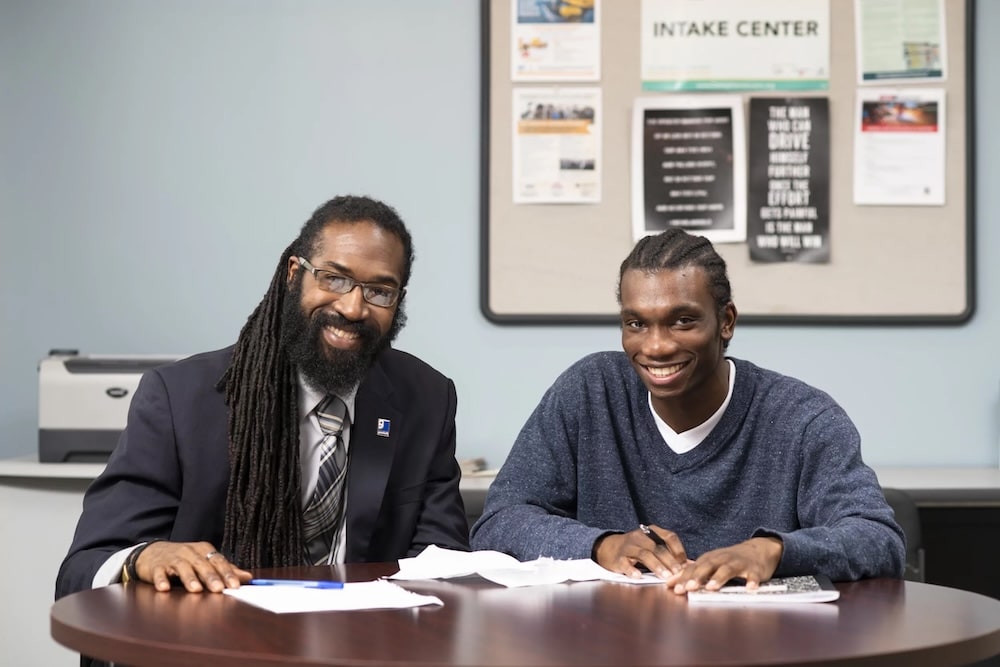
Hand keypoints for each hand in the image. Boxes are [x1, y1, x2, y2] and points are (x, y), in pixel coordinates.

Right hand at [133, 541, 252, 592]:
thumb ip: (225, 569)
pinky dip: (161, 580)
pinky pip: (159, 573)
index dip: (227, 573)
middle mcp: (190, 552)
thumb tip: (248, 577)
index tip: (235, 585)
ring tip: (196, 589)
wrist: (153, 552)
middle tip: (218, 589)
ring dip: (189, 578)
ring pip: (182, 567)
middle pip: (202, 564)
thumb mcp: (205, 561)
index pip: (218, 561)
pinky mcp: (156, 566)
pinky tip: (164, 588)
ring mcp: (173, 558)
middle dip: (211, 577)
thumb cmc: (184, 559)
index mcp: (204, 551)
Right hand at [593, 525, 688, 579]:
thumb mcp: (653, 547)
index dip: (679, 550)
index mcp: (652, 532)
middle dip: (669, 561)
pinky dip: (632, 570)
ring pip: (644, 554)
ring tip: (665, 577)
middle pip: (658, 547)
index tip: (685, 564)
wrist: (609, 548)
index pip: (670, 536)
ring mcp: (628, 546)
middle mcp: (640, 536)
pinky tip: (638, 577)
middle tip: (678, 574)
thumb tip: (691, 565)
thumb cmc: (637, 549)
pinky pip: (625, 563)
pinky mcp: (618, 557)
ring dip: (656, 566)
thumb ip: (670, 554)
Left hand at [665, 536, 782, 594]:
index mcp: (709, 559)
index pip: (693, 568)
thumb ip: (692, 574)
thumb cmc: (729, 560)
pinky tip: (750, 588)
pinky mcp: (754, 569)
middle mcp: (722, 559)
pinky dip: (752, 580)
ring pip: (727, 569)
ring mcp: (738, 563)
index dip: (683, 578)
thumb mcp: (710, 564)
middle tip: (689, 587)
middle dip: (698, 577)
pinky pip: (753, 575)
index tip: (674, 588)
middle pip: (708, 566)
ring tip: (711, 587)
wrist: (757, 549)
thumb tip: (670, 583)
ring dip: (719, 578)